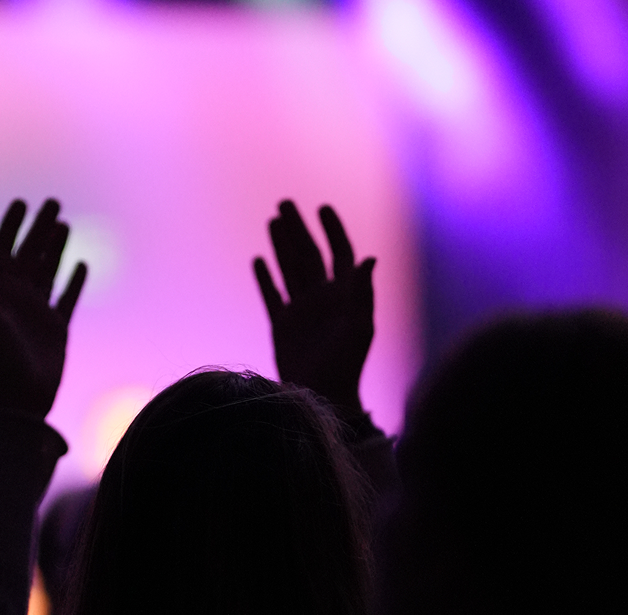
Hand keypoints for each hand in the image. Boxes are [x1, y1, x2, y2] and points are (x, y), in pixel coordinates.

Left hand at [0, 199, 86, 417]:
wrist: (20, 398)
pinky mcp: (57, 327)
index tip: (22, 203)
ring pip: (49, 271)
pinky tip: (81, 264)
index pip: (3, 250)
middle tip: (53, 203)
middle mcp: (17, 298)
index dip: (11, 226)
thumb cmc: (0, 360)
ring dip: (56, 248)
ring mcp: (38, 311)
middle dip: (40, 229)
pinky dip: (74, 281)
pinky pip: (67, 297)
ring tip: (66, 224)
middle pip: (30, 254)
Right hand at [253, 200, 374, 418]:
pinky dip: (265, 278)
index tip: (322, 207)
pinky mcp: (282, 327)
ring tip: (272, 221)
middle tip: (285, 203)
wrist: (321, 397)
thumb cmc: (347, 366)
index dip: (333, 230)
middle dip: (299, 229)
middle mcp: (323, 299)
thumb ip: (362, 292)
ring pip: (289, 270)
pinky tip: (259, 260)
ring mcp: (301, 312)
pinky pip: (272, 296)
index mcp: (344, 296)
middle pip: (309, 255)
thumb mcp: (359, 328)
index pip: (340, 254)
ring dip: (281, 245)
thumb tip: (368, 258)